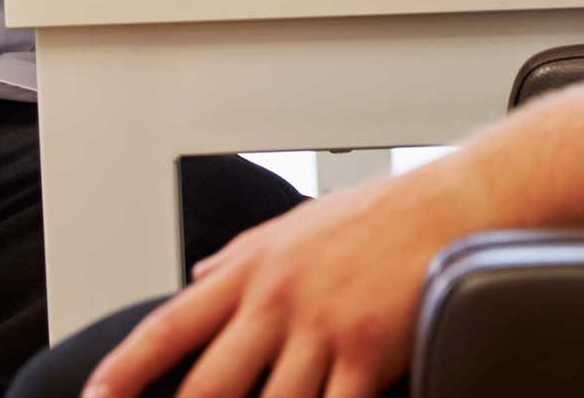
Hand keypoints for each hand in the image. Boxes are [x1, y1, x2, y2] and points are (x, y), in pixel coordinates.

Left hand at [82, 164, 481, 397]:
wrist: (457, 203)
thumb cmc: (383, 214)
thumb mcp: (296, 222)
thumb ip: (239, 257)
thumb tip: (195, 279)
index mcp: (253, 268)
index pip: (168, 326)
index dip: (125, 370)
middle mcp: (277, 299)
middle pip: (208, 386)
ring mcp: (321, 329)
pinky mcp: (367, 352)